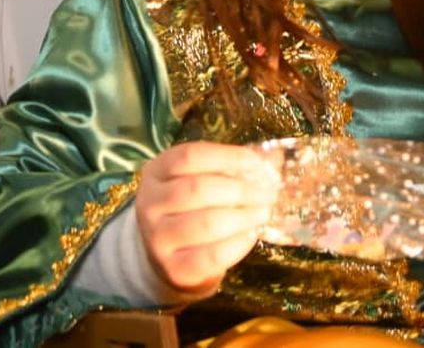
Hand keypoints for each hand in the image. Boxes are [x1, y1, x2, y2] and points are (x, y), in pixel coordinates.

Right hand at [135, 141, 280, 295]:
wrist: (168, 259)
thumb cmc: (190, 211)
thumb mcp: (201, 182)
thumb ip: (231, 169)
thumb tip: (274, 159)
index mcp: (156, 172)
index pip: (189, 156)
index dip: (226, 157)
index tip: (257, 163)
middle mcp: (149, 202)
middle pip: (197, 189)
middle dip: (241, 190)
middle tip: (268, 193)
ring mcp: (157, 237)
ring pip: (206, 223)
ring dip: (243, 216)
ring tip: (263, 213)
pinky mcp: (174, 268)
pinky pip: (213, 255)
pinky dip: (238, 243)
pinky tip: (250, 235)